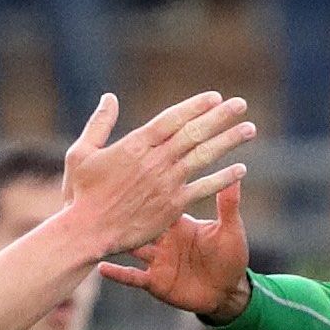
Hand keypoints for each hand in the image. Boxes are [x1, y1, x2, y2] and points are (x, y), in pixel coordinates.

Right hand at [62, 91, 253, 262]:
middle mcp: (155, 160)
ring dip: (229, 141)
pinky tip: (241, 169)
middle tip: (241, 104)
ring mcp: (166, 183)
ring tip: (249, 129)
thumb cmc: (80, 195)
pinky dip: (223, 178)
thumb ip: (99, 124)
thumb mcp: (81, 153)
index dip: (196, 106)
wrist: (87, 232)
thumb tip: (110, 98)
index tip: (215, 97)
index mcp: (135, 144)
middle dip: (220, 116)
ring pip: (204, 156)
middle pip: (194, 132)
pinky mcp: (172, 206)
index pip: (173, 118)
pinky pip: (203, 189)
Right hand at [99, 177, 251, 321]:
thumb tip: (239, 171)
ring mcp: (155, 260)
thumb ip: (228, 203)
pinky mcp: (154, 282)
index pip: (158, 198)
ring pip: (129, 247)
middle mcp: (162, 238)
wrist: (227, 291)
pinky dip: (117, 273)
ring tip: (92, 229)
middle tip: (102, 195)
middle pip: (137, 220)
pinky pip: (131, 277)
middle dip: (121, 209)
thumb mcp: (229, 227)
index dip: (146, 185)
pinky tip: (100, 266)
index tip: (131, 168)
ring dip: (114, 239)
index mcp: (177, 221)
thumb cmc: (231, 255)